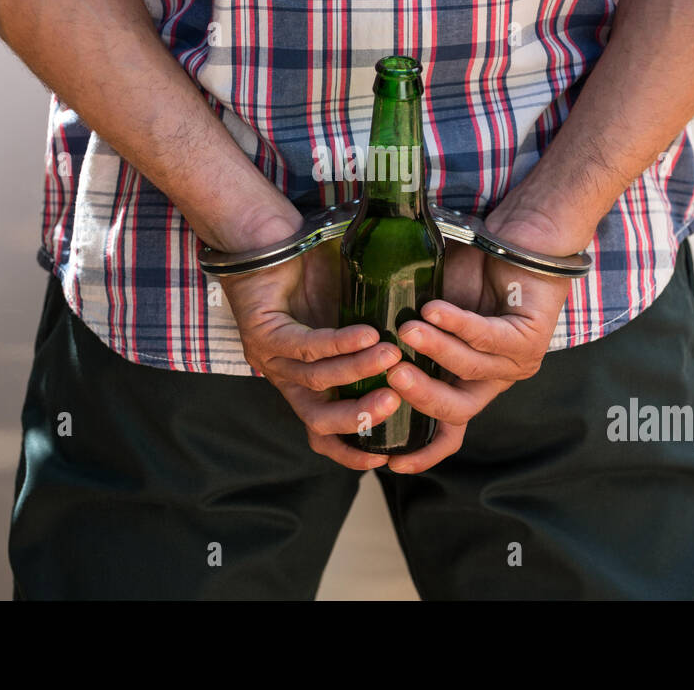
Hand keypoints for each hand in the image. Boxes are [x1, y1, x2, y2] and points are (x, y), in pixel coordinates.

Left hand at [215, 217, 403, 469]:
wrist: (265, 238)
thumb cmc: (310, 274)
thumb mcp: (352, 314)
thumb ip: (379, 338)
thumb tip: (430, 348)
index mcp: (304, 383)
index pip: (323, 435)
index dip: (352, 451)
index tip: (391, 456)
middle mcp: (284, 378)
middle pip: (319, 422)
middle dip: (361, 418)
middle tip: (398, 402)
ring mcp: (269, 358)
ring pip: (318, 381)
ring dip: (358, 372)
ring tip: (392, 357)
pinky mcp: (263, 332)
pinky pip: (306, 346)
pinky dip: (339, 344)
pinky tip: (368, 335)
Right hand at [382, 211, 581, 472]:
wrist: (517, 241)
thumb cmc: (468, 274)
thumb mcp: (424, 312)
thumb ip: (398, 335)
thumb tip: (345, 346)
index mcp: (466, 384)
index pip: (446, 433)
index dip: (421, 452)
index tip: (388, 459)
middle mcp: (491, 381)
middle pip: (454, 411)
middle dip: (420, 395)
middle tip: (390, 374)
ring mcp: (514, 364)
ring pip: (468, 369)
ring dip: (435, 350)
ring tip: (406, 329)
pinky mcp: (529, 339)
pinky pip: (487, 336)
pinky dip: (458, 323)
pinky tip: (434, 309)